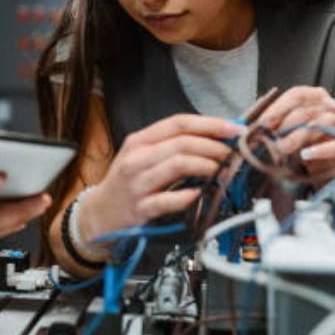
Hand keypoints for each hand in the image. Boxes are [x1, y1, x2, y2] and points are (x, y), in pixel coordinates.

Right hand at [80, 114, 243, 240]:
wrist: (100, 212)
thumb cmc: (128, 181)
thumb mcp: (143, 155)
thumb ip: (173, 145)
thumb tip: (216, 137)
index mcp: (139, 140)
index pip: (179, 123)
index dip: (210, 124)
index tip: (234, 128)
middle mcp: (136, 158)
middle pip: (182, 143)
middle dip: (214, 146)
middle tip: (232, 153)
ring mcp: (137, 183)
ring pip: (178, 165)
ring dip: (206, 166)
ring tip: (222, 171)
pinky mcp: (140, 208)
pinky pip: (168, 200)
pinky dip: (188, 196)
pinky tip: (199, 193)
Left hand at [256, 86, 334, 179]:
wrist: (320, 166)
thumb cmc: (302, 143)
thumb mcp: (285, 130)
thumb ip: (271, 125)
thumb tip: (249, 128)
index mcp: (316, 97)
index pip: (297, 95)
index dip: (278, 108)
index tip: (263, 123)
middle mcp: (331, 107)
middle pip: (307, 109)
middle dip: (285, 124)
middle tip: (271, 137)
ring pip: (322, 123)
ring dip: (298, 136)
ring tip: (283, 147)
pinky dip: (320, 150)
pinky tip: (306, 155)